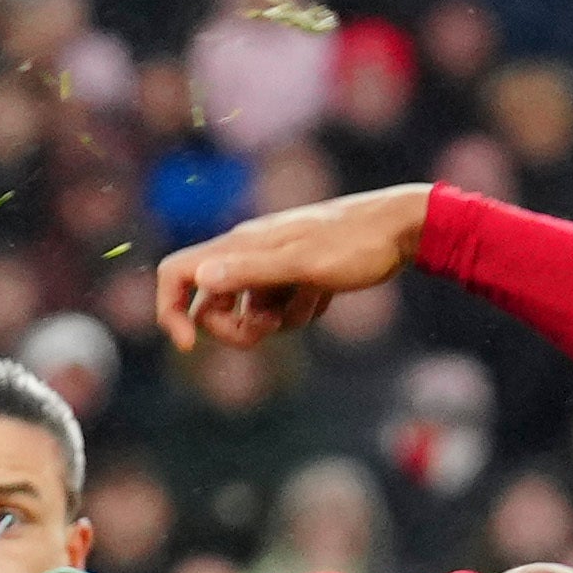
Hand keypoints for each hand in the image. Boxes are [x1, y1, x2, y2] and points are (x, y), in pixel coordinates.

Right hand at [151, 183, 434, 350]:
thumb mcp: (304, 264)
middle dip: (232, 328)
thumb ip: (252, 271)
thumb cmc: (356, 244)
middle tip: (269, 328)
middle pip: (210, 303)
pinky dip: (301, 311)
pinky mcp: (298, 275)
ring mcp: (274, 266)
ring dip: (275, 321)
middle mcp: (250, 254)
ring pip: (250, 310)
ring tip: (310, 300)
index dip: (170, 309)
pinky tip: (328, 295)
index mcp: (241, 246)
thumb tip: (202, 277)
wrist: (402, 227)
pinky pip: (283, 308)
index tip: (187, 345)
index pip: (177, 272)